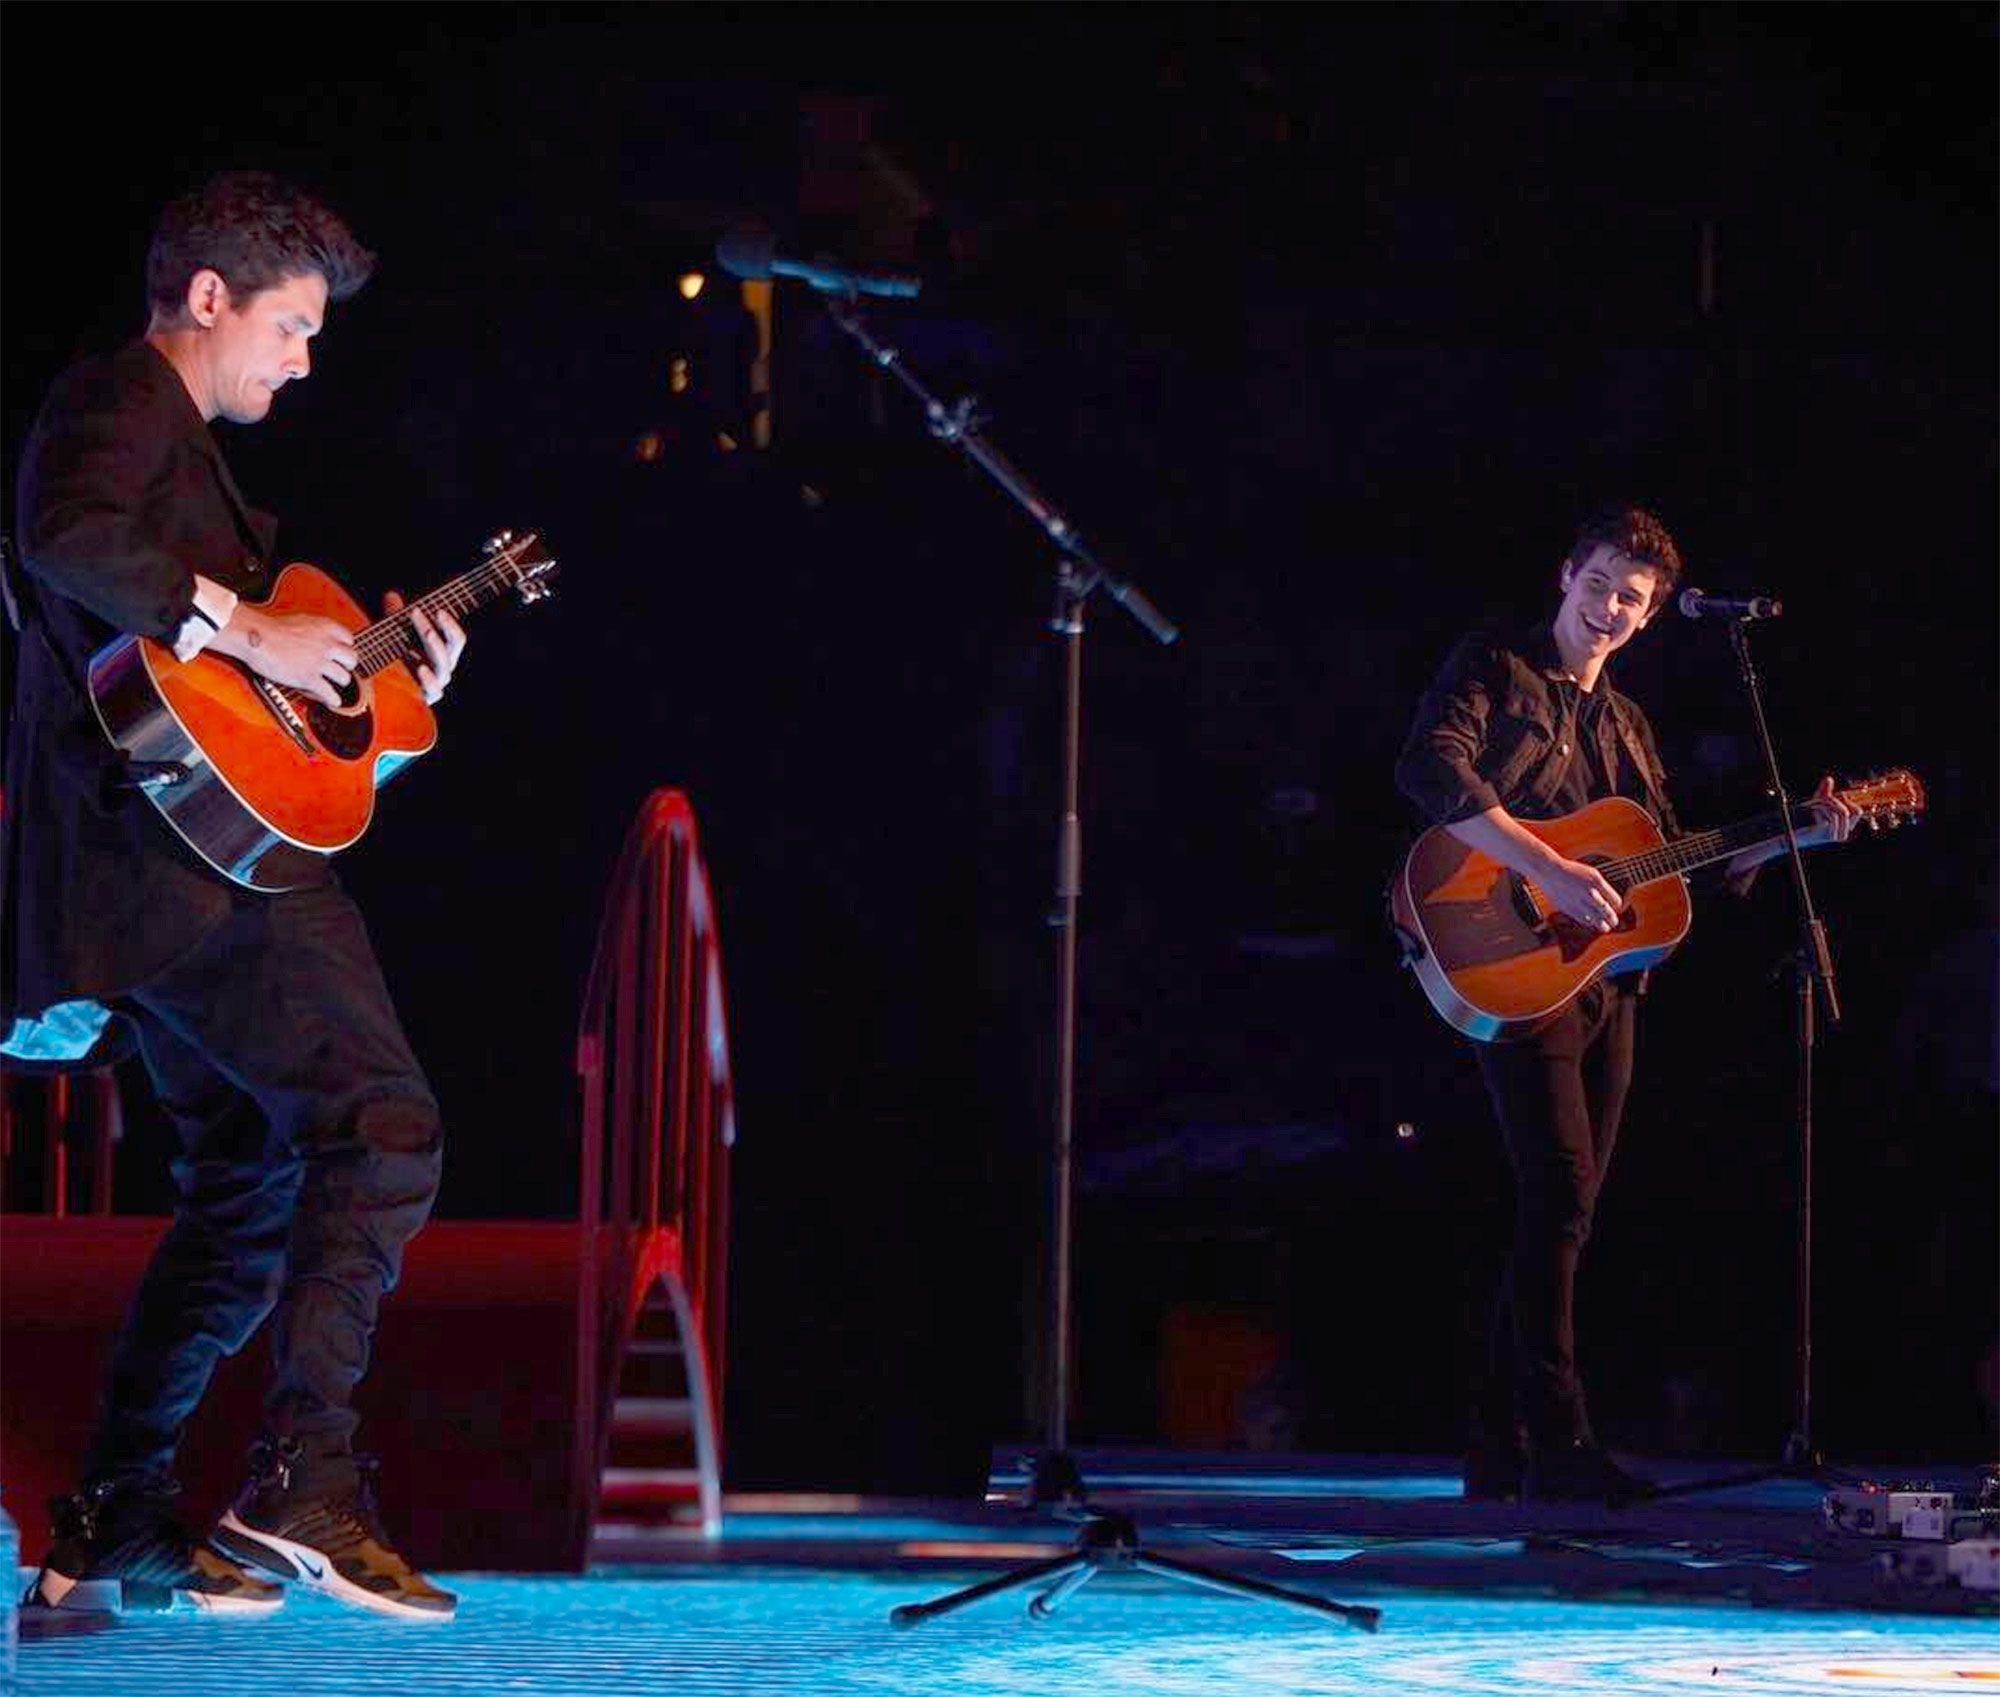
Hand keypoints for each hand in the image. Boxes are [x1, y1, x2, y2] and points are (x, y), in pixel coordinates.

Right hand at [232, 607, 358, 707]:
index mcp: (325, 627)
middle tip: (339, 668)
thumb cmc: (270, 628)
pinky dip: (333, 699)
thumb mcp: (300, 620)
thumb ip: (315, 629)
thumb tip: (320, 635)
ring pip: (344, 677)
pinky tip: (333, 701)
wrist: (256, 637)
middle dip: (347, 665)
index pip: (349, 639)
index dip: (345, 647)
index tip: (340, 653)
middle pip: (352, 659)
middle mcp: (326, 644)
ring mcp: (319, 662)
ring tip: (334, 684)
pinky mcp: (308, 678)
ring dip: (340, 682)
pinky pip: (329, 693)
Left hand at [384, 590, 465, 703]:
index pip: (456, 638)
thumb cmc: (396, 659)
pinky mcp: (427, 697)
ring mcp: (438, 682)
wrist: (386, 690)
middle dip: (441, 627)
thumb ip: (395, 617)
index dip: (449, 624)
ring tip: (427, 631)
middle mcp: (445, 667)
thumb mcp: (396, 635)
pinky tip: (421, 667)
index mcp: (444, 652)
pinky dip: (429, 679)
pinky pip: (435, 690)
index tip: (437, 609)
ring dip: (436, 645)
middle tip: (422, 614)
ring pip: (444, 664)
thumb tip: (391, 595)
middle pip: (452, 646)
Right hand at [1541, 856, 1624, 931]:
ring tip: (1606, 927)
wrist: (1549, 871)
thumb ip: (1602, 888)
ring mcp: (1579, 901)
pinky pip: (1584, 920)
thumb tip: (1612, 903)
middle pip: (1607, 911)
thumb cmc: (1573, 872)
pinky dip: (1589, 923)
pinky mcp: (1569, 908)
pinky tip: (1591, 922)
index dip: (1617, 905)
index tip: (1616, 907)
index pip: (1615, 900)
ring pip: (1596, 919)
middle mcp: (1589, 892)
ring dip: (1603, 925)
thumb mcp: (1591, 874)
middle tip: (1614, 922)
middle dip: (1612, 919)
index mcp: (1596, 881)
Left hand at [1801, 773, 1858, 846]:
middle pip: (1855, 811)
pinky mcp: (1827, 834)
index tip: (1835, 794)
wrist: (1791, 834)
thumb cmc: (1804, 820)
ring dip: (1828, 803)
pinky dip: (1822, 808)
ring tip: (1814, 802)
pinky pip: (1833, 816)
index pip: (1858, 812)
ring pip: (1843, 812)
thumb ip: (1824, 792)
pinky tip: (1812, 807)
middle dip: (1840, 800)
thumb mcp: (1817, 803)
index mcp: (1844, 828)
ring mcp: (1836, 836)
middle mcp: (1843, 834)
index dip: (1848, 800)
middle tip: (1824, 796)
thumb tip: (1829, 779)